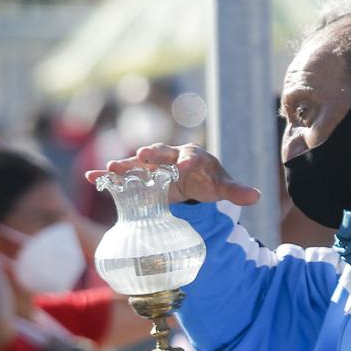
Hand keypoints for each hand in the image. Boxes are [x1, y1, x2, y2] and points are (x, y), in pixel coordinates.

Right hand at [89, 143, 260, 208]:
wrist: (192, 177)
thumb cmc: (209, 180)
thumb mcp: (223, 187)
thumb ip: (237, 191)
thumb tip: (258, 196)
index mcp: (193, 156)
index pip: (192, 158)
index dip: (189, 161)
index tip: (185, 165)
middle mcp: (170, 157)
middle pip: (161, 154)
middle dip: (153, 154)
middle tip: (143, 154)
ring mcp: (153, 166)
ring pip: (138, 164)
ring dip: (125, 165)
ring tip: (110, 168)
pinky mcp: (140, 176)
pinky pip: (123, 175)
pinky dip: (107, 176)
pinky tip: (92, 177)